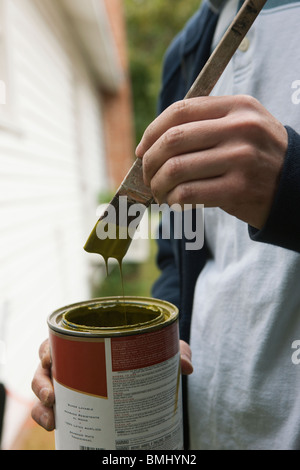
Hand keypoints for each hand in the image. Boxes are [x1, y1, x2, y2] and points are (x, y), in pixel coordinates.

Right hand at [30, 338, 192, 430]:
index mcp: (84, 344)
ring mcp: (70, 386)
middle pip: (44, 368)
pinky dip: (47, 420)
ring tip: (52, 417)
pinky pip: (52, 412)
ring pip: (43, 392)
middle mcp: (72, 364)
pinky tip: (55, 428)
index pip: (57, 341)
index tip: (51, 359)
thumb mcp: (159, 351)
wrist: (145, 378)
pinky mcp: (73, 406)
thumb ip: (173, 352)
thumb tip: (186, 366)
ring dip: (41, 406)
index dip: (48, 349)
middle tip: (51, 395)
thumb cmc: (144, 356)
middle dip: (41, 382)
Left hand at [136, 95, 287, 228]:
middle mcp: (240, 128)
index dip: (152, 130)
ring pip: (176, 169)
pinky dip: (173, 200)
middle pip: (173, 140)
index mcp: (238, 107)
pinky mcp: (238, 189)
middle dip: (149, 161)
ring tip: (159, 192)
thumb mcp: (244, 125)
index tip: (143, 149)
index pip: (181, 110)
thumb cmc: (260, 157)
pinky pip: (188, 193)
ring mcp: (241, 159)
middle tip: (147, 175)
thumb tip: (155, 140)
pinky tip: (174, 203)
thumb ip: (207, 123)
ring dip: (158, 184)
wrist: (296, 186)